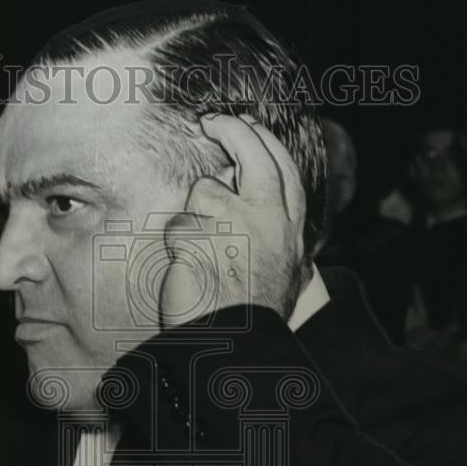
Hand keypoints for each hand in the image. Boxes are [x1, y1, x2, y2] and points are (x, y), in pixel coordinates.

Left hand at [160, 113, 305, 326]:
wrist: (236, 343)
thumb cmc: (257, 314)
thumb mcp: (289, 274)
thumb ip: (286, 244)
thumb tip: (290, 235)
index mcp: (290, 225)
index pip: (282, 167)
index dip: (262, 140)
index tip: (247, 125)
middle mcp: (267, 216)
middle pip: (252, 153)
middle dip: (232, 129)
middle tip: (212, 122)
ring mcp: (232, 223)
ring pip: (205, 191)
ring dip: (196, 215)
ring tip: (204, 254)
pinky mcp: (197, 235)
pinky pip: (178, 225)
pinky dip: (176, 245)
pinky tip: (188, 269)